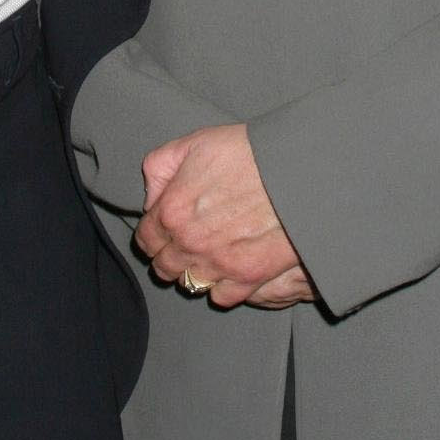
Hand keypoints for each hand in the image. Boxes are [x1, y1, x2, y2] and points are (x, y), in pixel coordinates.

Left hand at [136, 123, 305, 308]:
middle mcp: (190, 243)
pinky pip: (221, 297)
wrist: (294, 166)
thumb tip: (151, 198)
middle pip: (164, 267)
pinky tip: (228, 269)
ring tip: (207, 256)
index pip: (145, 240)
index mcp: (172, 211)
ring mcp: (218, 264)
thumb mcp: (192, 143)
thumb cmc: (246, 150)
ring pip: (189, 284)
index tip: (163, 231)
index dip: (153, 234)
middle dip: (170, 255)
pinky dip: (221, 286)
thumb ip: (159, 169)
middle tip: (186, 243)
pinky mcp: (248, 276)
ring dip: (193, 271)